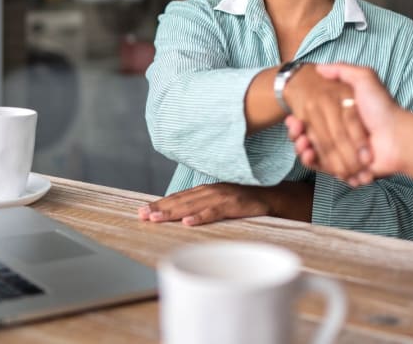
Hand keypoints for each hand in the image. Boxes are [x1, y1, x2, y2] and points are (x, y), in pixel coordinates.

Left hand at [138, 183, 270, 225]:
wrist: (270, 197)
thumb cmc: (242, 203)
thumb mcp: (219, 203)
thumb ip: (202, 206)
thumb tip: (180, 217)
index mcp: (205, 191)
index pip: (178, 197)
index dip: (160, 203)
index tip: (142, 211)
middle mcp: (210, 190)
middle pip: (181, 200)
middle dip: (160, 208)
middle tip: (142, 215)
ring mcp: (221, 196)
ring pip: (193, 205)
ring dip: (173, 212)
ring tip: (156, 218)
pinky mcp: (233, 205)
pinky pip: (214, 212)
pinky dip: (201, 216)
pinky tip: (188, 222)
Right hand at [287, 64, 402, 179]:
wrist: (397, 137)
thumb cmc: (381, 107)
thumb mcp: (364, 79)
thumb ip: (343, 70)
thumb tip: (320, 67)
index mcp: (341, 117)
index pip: (313, 119)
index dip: (300, 120)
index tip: (294, 117)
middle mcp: (340, 134)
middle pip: (309, 136)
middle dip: (297, 134)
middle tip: (294, 128)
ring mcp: (342, 152)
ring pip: (312, 152)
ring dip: (302, 147)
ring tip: (301, 142)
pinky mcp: (344, 168)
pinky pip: (322, 168)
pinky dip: (312, 162)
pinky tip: (308, 152)